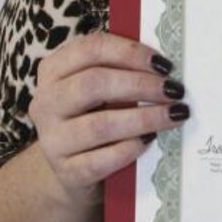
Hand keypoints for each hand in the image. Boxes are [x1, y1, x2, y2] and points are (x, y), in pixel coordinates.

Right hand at [28, 33, 189, 201]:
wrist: (72, 168)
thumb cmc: (93, 115)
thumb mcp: (99, 87)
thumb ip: (122, 69)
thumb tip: (166, 65)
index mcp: (54, 70)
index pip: (91, 49)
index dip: (130, 53)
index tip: (164, 63)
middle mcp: (46, 102)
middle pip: (94, 83)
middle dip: (141, 85)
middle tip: (175, 90)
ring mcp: (52, 140)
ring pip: (100, 125)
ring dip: (144, 118)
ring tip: (174, 114)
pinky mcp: (66, 172)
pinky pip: (100, 161)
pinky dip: (129, 149)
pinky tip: (150, 141)